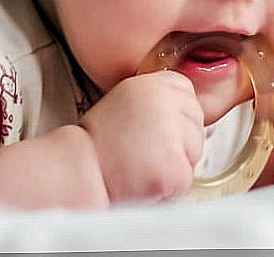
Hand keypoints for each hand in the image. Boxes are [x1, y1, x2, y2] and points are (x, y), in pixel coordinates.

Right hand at [79, 70, 204, 203]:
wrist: (78, 171)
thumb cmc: (98, 143)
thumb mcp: (127, 100)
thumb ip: (158, 99)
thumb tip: (187, 110)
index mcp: (152, 85)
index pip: (188, 94)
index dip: (172, 116)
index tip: (150, 128)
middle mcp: (163, 104)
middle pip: (196, 124)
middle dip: (177, 141)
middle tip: (143, 149)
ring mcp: (171, 136)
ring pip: (194, 153)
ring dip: (174, 165)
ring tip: (141, 164)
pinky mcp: (174, 170)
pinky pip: (185, 180)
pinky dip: (169, 188)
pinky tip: (144, 180)